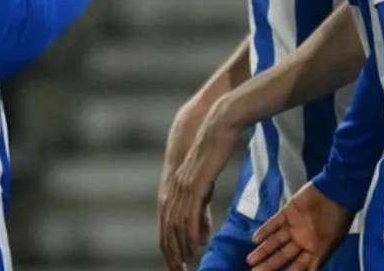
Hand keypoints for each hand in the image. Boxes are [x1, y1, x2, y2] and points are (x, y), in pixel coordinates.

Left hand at [158, 103, 207, 269]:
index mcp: (173, 190)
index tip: (174, 264)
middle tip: (176, 270)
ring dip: (180, 247)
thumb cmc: (214, 153)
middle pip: (167, 230)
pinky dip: (190, 232)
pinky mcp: (195, 184)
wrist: (218, 127)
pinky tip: (194, 245)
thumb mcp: (205, 186)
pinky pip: (190, 214)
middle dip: (170, 253)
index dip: (168, 247)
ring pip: (176, 225)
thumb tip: (200, 235)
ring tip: (185, 263)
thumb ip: (201, 210)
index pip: (165, 226)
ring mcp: (183, 187)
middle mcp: (173, 190)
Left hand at [247, 183, 352, 270]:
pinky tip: (255, 239)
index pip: (296, 266)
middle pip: (282, 255)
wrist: (336, 193)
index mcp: (313, 249)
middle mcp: (302, 240)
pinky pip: (273, 223)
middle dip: (269, 265)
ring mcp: (293, 226)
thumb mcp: (329, 243)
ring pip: (275, 240)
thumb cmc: (336, 220)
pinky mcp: (288, 212)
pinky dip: (265, 230)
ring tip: (250, 260)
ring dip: (263, 250)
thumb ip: (317, 261)